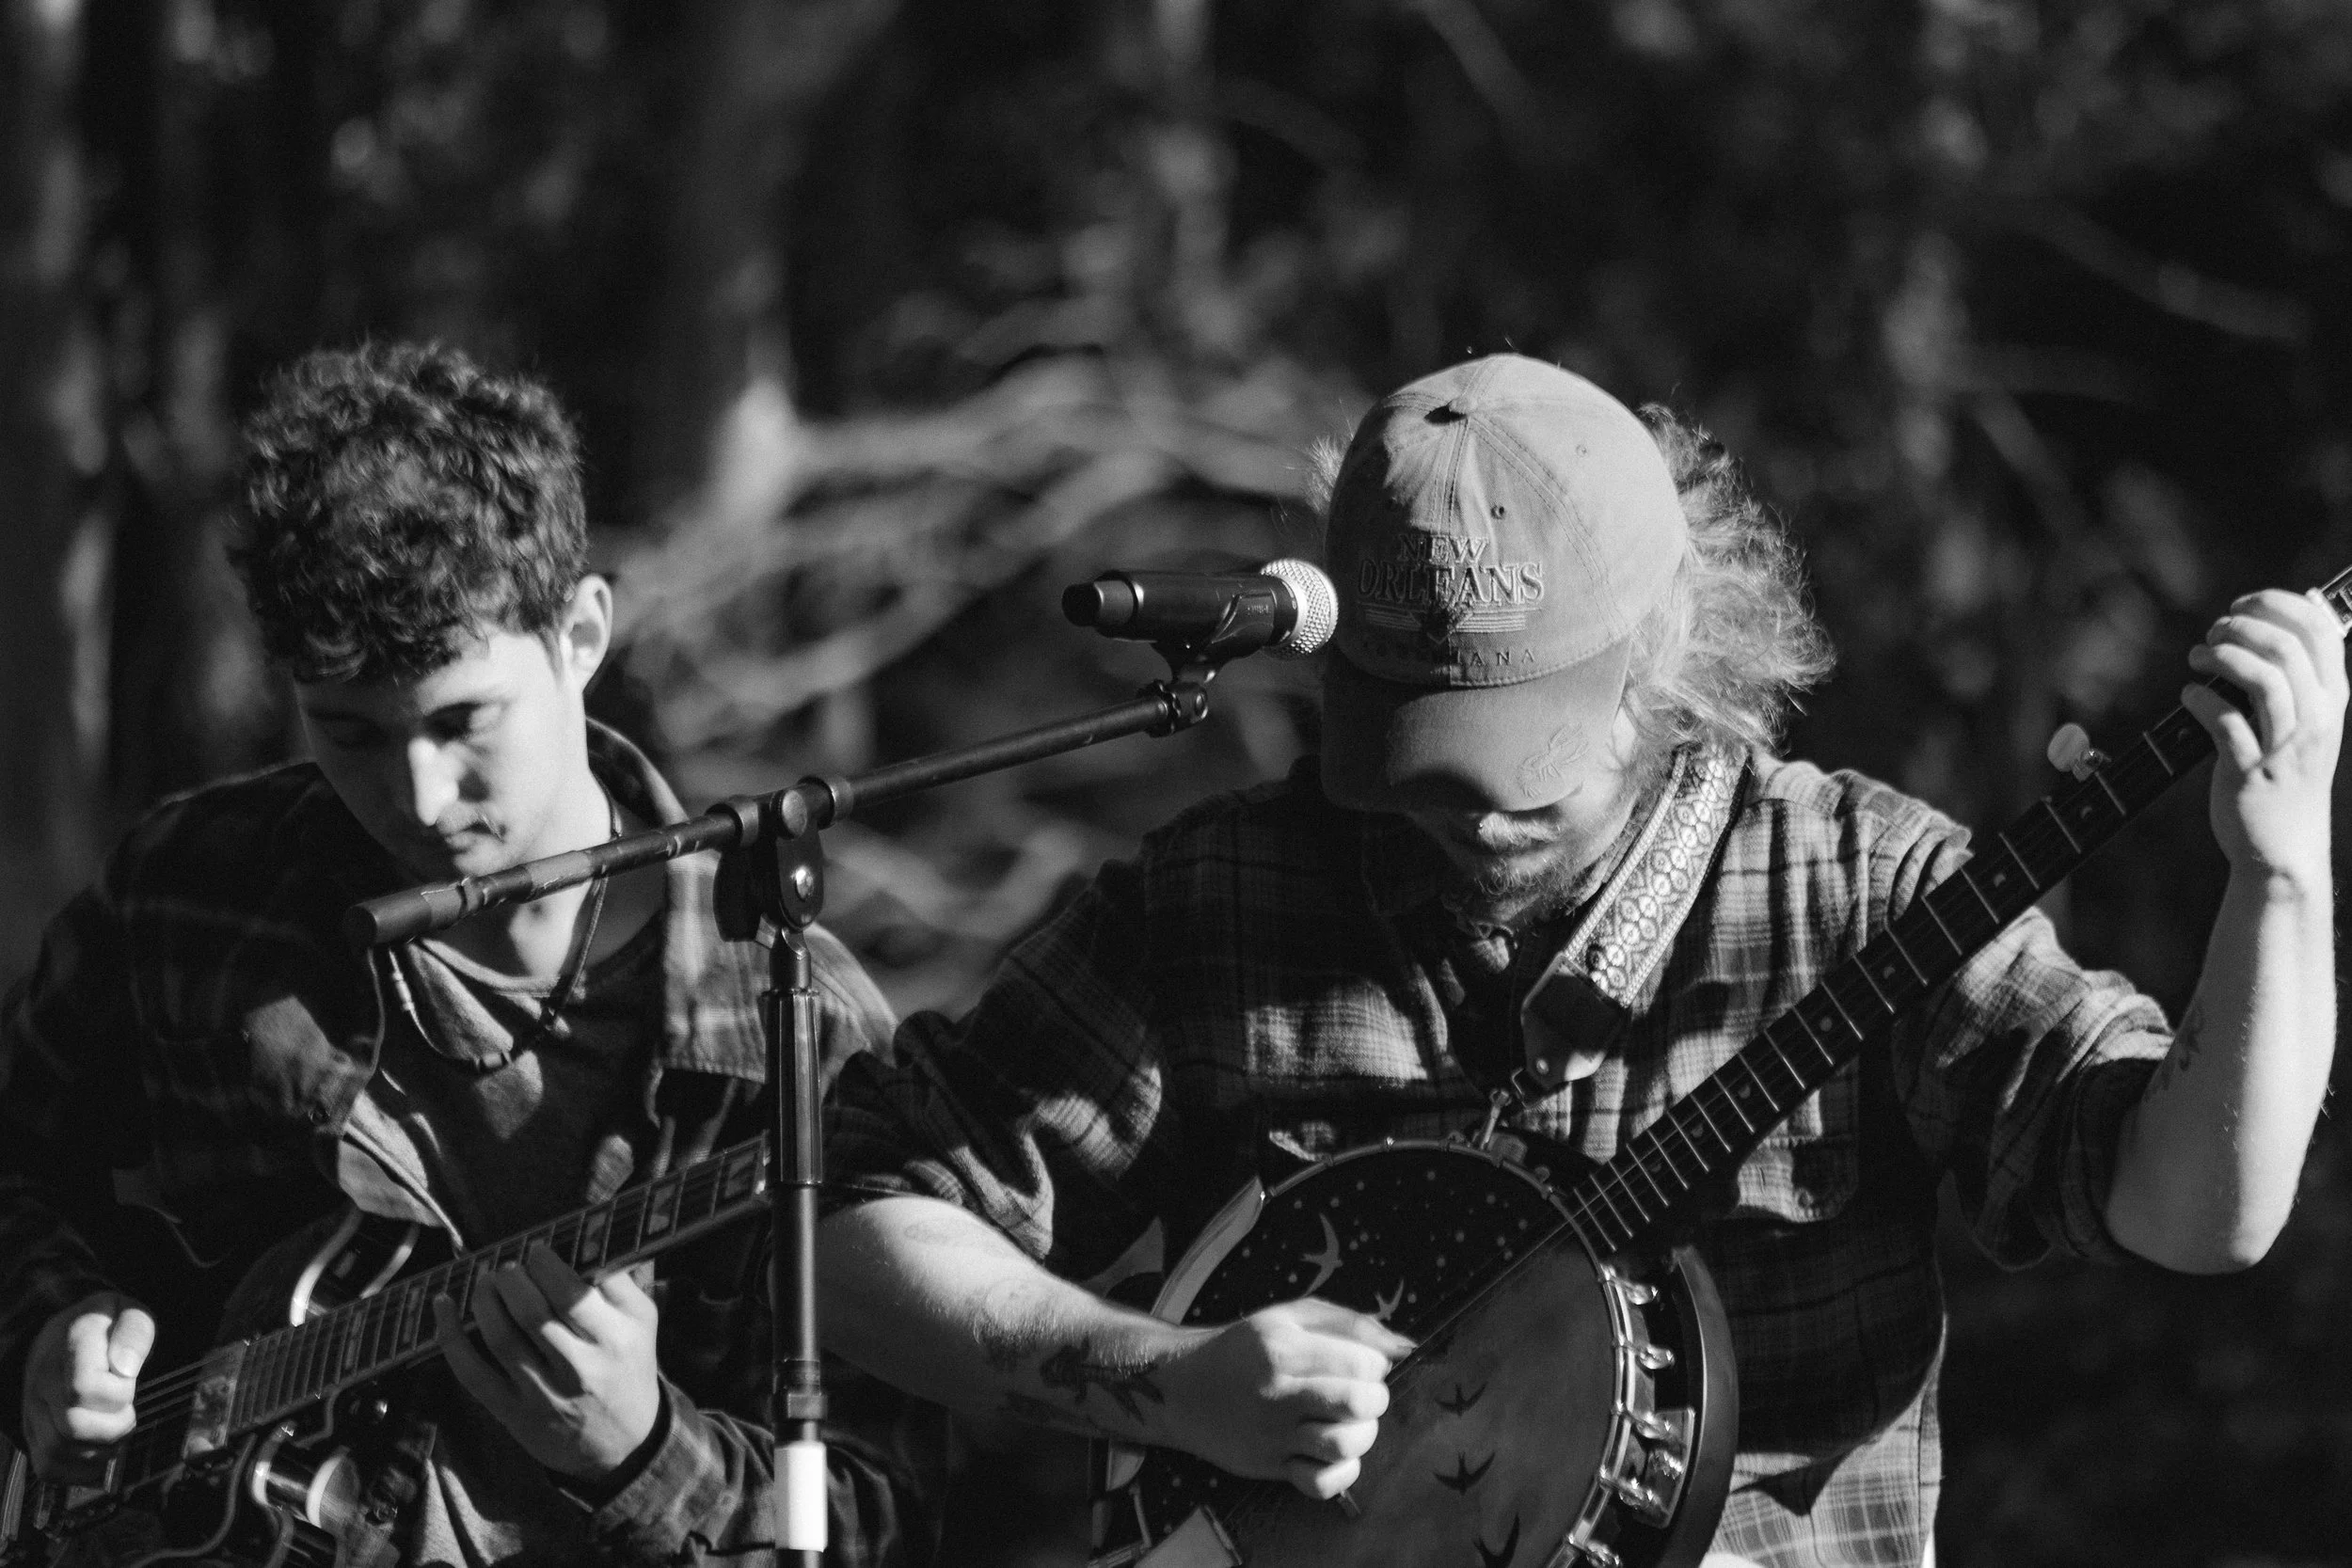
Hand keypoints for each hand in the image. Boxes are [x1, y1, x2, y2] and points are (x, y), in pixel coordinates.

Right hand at [19, 1292, 154, 1481]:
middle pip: (73, 1427)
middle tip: (128, 1414)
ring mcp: (32, 1409)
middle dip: (114, 1428)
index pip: (84, 1388)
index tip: (130, 1385)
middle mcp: (42, 1380)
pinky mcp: (31, 1433)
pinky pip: (49, 1468)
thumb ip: (134, 1330)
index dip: (118, 1396)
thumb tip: (124, 1369)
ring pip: (59, 1452)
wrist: (64, 1335)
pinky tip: (100, 1449)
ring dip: (100, 1451)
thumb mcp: (129, 1311)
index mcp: (68, 1344)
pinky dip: (81, 1470)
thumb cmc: (108, 1326)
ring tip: (115, 1431)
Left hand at [433, 1243, 662, 1481]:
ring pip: (500, 1337)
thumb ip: (617, 1279)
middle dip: (511, 1278)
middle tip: (508, 1266)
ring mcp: (542, 1393)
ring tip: (485, 1278)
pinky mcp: (512, 1412)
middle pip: (531, 1313)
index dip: (545, 1265)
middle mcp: (579, 1368)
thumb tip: (584, 1232)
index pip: (572, 1294)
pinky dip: (450, 1336)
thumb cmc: (628, 1366)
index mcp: (614, 1339)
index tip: (535, 1249)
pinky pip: (472, 1372)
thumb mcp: (642, 1320)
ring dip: (483, 1299)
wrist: (622, 1444)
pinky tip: (443, 1305)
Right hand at [1157, 1297, 1412, 1500]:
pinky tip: (1335, 1455)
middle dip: (1375, 1399)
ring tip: (1349, 1423)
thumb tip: (1405, 1346)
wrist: (1184, 1388)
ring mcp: (1273, 1434)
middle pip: (1358, 1403)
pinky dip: (1341, 1474)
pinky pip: (1320, 1483)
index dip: (1375, 1365)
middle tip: (1360, 1395)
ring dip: (1362, 1435)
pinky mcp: (1270, 1466)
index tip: (1361, 1365)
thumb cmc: (1245, 1348)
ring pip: (1344, 1445)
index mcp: (1283, 1349)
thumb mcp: (1289, 1318)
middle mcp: (1277, 1393)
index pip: (1362, 1363)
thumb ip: (1349, 1324)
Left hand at [2183, 588, 2346, 882]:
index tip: (2244, 603)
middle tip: (2213, 633)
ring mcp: (2285, 747)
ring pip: (2263, 678)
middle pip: (2287, 647)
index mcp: (2333, 702)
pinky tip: (2188, 696)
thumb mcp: (2311, 725)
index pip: (2321, 631)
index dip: (2278, 603)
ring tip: (2197, 658)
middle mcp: (2316, 721)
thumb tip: (2295, 610)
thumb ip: (2303, 676)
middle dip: (2241, 626)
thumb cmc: (2289, 780)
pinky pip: (2225, 722)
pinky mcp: (2251, 772)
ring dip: (2221, 656)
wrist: (2284, 851)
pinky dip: (2199, 700)